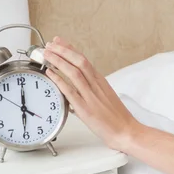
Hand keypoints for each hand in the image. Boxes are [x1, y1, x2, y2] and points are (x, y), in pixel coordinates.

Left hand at [43, 36, 139, 151]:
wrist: (126, 131)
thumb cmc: (118, 118)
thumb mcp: (106, 97)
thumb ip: (92, 90)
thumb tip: (76, 88)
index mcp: (101, 82)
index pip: (84, 60)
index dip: (70, 49)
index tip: (60, 42)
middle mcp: (96, 86)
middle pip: (79, 61)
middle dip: (63, 50)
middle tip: (50, 44)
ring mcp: (91, 96)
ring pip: (74, 72)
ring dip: (59, 61)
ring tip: (47, 54)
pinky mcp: (85, 109)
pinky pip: (70, 91)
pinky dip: (59, 80)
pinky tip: (50, 73)